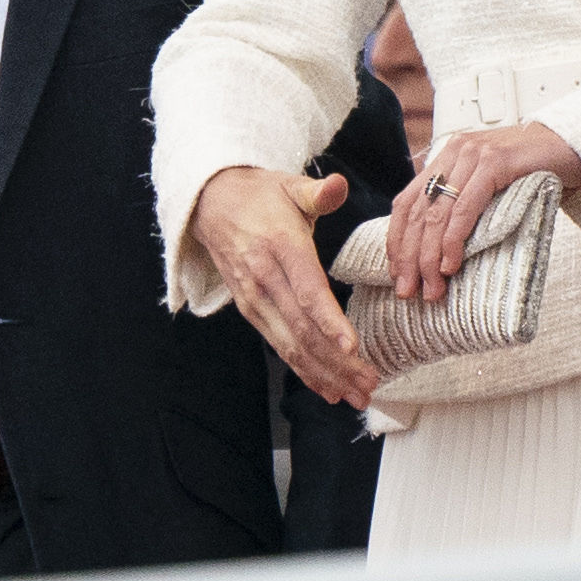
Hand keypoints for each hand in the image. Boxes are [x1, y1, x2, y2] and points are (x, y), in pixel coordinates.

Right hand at [191, 166, 375, 408]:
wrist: (212, 204)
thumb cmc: (261, 195)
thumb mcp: (290, 185)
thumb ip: (318, 192)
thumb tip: (337, 186)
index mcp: (281, 249)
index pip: (307, 291)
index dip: (329, 322)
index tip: (352, 347)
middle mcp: (265, 280)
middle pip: (303, 329)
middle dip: (337, 362)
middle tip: (369, 384)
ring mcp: (255, 300)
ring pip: (292, 345)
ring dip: (324, 374)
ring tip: (356, 395)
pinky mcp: (251, 310)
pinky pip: (280, 345)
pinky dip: (304, 370)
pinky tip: (326, 388)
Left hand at [387, 120, 580, 303]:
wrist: (576, 146)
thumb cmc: (536, 171)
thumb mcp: (490, 184)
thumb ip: (464, 200)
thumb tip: (434, 248)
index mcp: (447, 156)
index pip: (406, 203)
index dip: (396, 242)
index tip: (397, 274)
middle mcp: (455, 151)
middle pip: (416, 213)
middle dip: (409, 258)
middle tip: (409, 291)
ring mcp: (474, 154)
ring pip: (437, 215)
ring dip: (429, 258)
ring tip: (432, 288)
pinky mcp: (496, 162)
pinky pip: (466, 208)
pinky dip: (454, 240)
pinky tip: (451, 264)